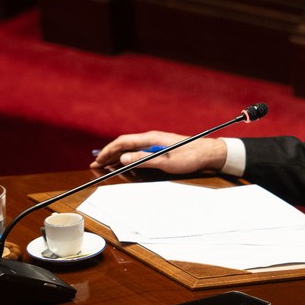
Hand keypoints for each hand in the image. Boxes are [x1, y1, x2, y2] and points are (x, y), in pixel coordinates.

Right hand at [89, 130, 227, 173]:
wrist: (207, 153)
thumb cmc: (189, 157)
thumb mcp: (165, 161)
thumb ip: (143, 159)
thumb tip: (123, 158)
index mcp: (151, 138)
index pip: (123, 142)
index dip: (108, 151)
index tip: (97, 161)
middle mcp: (151, 138)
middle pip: (124, 145)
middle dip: (109, 155)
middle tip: (96, 165)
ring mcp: (156, 143)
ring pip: (131, 149)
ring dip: (118, 157)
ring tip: (106, 166)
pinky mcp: (160, 148)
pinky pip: (139, 152)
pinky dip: (129, 159)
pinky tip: (126, 165)